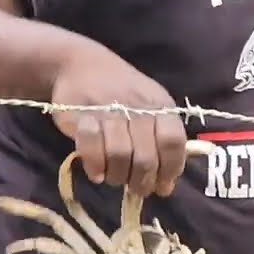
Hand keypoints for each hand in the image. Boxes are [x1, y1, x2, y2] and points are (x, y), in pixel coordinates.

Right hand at [48, 44, 189, 197]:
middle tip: (137, 189)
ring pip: (120, 155)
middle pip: (146, 155)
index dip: (171, 168)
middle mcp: (138, 107)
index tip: (163, 186)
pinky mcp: (81, 114)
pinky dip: (95, 166)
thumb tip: (167, 185)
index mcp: (160, 105)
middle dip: (143, 180)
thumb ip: (161, 139)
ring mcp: (109, 110)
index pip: (173, 141)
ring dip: (119, 176)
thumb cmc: (122, 91)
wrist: (80, 64)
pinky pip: (91, 147)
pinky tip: (97, 173)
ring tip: (116, 179)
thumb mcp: (151, 105)